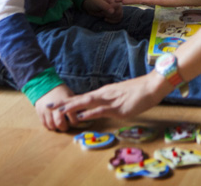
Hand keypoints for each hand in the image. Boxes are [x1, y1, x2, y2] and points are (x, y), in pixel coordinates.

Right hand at [35, 84, 74, 131]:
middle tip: (66, 127)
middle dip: (64, 127)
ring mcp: (46, 110)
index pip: (72, 116)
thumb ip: (75, 104)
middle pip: (59, 122)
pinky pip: (44, 123)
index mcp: (65, 103)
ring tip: (59, 126)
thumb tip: (83, 112)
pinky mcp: (40, 112)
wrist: (45, 85)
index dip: (75, 122)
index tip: (75, 123)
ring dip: (56, 127)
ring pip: (51, 124)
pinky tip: (52, 125)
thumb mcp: (69, 95)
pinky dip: (48, 126)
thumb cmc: (60, 91)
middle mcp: (55, 107)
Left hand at [54, 73, 168, 121]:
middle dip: (64, 103)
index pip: (83, 97)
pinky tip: (82, 116)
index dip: (69, 101)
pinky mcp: (119, 108)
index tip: (56, 104)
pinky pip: (102, 111)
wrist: (152, 85)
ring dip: (73, 107)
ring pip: (88, 103)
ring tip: (60, 110)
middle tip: (48, 105)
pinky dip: (91, 113)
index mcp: (105, 93)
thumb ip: (111, 101)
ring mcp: (111, 101)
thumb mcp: (121, 95)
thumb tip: (103, 108)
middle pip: (81, 98)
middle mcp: (105, 95)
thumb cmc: (139, 91)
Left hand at [83, 0, 122, 22]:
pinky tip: (106, 19)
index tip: (104, 10)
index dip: (112, 10)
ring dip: (112, 18)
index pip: (118, 5)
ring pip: (119, 16)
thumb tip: (112, 11)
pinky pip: (118, 19)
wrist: (90, 5)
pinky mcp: (114, 14)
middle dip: (111, 15)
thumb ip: (105, 6)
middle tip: (103, 13)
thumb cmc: (94, 1)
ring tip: (104, 16)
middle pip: (120, 12)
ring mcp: (116, 9)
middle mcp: (116, 3)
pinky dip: (113, 21)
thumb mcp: (98, 2)